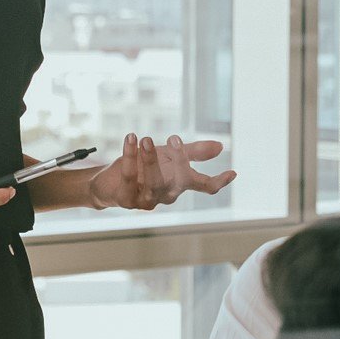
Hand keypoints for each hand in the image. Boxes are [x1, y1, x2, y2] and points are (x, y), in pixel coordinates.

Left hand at [89, 134, 235, 210]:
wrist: (107, 182)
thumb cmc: (142, 168)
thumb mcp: (169, 156)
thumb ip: (193, 152)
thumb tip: (221, 147)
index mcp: (179, 184)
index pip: (204, 186)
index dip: (218, 182)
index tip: (232, 173)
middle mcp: (166, 195)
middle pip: (181, 181)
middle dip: (180, 160)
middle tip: (174, 138)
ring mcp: (146, 200)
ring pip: (154, 182)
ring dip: (151, 159)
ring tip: (144, 138)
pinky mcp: (127, 199)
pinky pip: (130, 177)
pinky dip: (130, 156)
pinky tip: (130, 139)